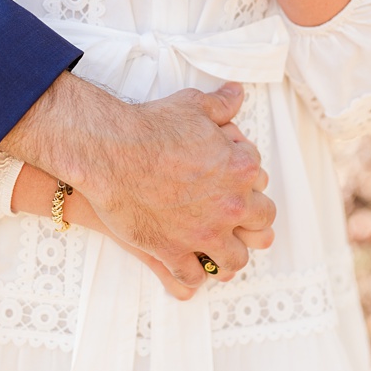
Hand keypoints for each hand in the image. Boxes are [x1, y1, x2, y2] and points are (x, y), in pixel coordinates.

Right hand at [2, 72, 275, 290]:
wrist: (109, 150)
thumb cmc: (149, 125)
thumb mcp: (191, 105)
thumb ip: (220, 104)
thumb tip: (235, 93)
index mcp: (241, 170)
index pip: (261, 184)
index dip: (249, 185)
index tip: (235, 186)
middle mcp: (230, 206)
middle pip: (260, 228)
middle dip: (250, 227)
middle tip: (235, 225)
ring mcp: (204, 233)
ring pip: (233, 260)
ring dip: (228, 258)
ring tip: (218, 256)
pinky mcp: (173, 251)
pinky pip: (192, 276)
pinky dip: (191, 276)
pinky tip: (187, 269)